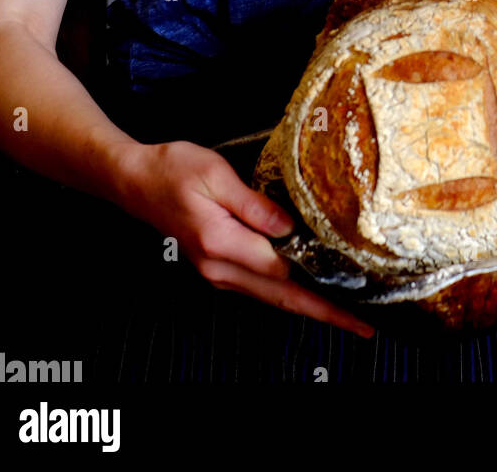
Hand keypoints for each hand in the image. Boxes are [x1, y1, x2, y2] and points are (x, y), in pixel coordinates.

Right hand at [115, 139, 374, 337]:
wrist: (134, 180)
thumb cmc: (172, 170)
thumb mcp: (215, 175)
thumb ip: (254, 204)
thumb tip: (288, 227)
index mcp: (221, 243)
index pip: (282, 271)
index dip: (322, 284)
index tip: (353, 295)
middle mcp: (219, 267)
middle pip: (282, 296)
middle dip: (324, 313)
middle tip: (362, 325)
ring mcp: (217, 271)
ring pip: (271, 297)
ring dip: (309, 307)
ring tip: (345, 312)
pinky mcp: (217, 266)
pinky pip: (259, 286)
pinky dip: (288, 294)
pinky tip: (308, 291)